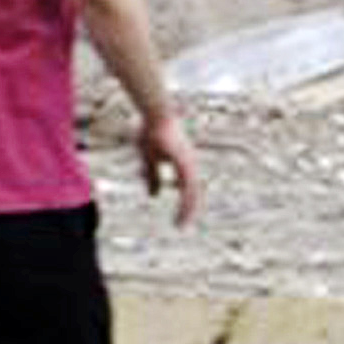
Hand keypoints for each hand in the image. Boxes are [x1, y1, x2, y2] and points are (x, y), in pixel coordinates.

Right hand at [139, 110, 203, 227]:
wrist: (156, 115)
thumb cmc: (152, 132)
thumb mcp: (149, 159)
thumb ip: (153, 177)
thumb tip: (154, 196)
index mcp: (183, 166)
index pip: (186, 191)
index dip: (184, 206)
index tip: (178, 221)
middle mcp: (189, 166)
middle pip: (193, 195)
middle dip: (187, 212)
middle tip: (181, 228)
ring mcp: (189, 164)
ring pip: (193, 193)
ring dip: (188, 210)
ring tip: (182, 225)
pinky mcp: (186, 163)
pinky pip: (188, 186)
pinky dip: (186, 200)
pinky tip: (183, 209)